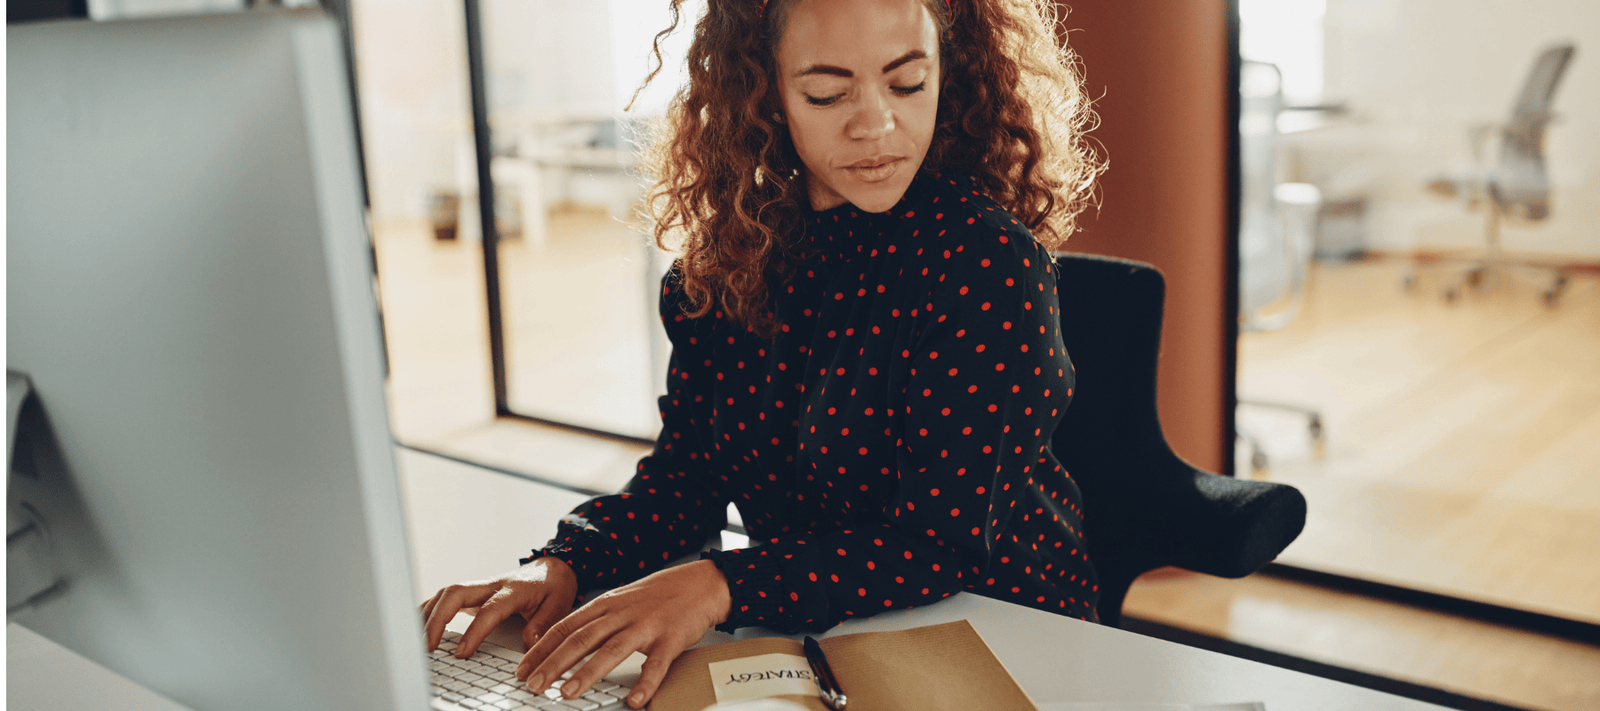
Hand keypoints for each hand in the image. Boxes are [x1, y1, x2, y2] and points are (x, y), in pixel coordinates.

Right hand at [418, 556, 578, 657]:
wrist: (553, 568)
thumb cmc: (554, 588)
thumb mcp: (558, 606)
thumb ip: (543, 625)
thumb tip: (529, 645)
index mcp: (514, 590)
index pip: (489, 610)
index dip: (474, 631)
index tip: (461, 652)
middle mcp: (492, 585)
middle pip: (456, 593)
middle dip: (438, 619)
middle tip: (428, 646)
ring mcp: (480, 587)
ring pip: (447, 593)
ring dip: (429, 613)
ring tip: (417, 639)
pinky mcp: (473, 592)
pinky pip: (446, 597)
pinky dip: (429, 609)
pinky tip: (418, 624)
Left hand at [515, 559, 730, 708]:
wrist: (699, 584)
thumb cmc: (656, 596)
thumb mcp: (619, 601)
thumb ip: (595, 621)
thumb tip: (564, 644)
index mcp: (605, 605)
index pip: (564, 627)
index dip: (540, 649)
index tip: (521, 670)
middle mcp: (621, 614)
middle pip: (580, 639)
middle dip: (553, 664)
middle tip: (532, 685)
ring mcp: (646, 626)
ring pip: (611, 650)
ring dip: (587, 673)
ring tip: (566, 693)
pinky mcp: (671, 639)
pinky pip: (657, 665)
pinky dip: (645, 683)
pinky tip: (635, 700)